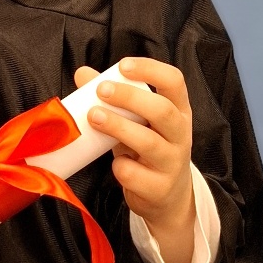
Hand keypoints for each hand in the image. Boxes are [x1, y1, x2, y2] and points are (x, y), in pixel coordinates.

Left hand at [74, 59, 195, 262]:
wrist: (167, 197)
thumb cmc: (147, 148)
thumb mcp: (135, 121)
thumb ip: (112, 98)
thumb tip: (82, 74)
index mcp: (178, 110)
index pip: (174, 81)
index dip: (150, 69)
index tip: (123, 65)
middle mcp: (180, 134)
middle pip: (162, 110)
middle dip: (130, 97)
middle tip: (102, 90)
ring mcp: (172, 162)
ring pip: (149, 142)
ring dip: (118, 127)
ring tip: (94, 117)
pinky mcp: (159, 188)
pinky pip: (135, 174)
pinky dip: (120, 167)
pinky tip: (113, 164)